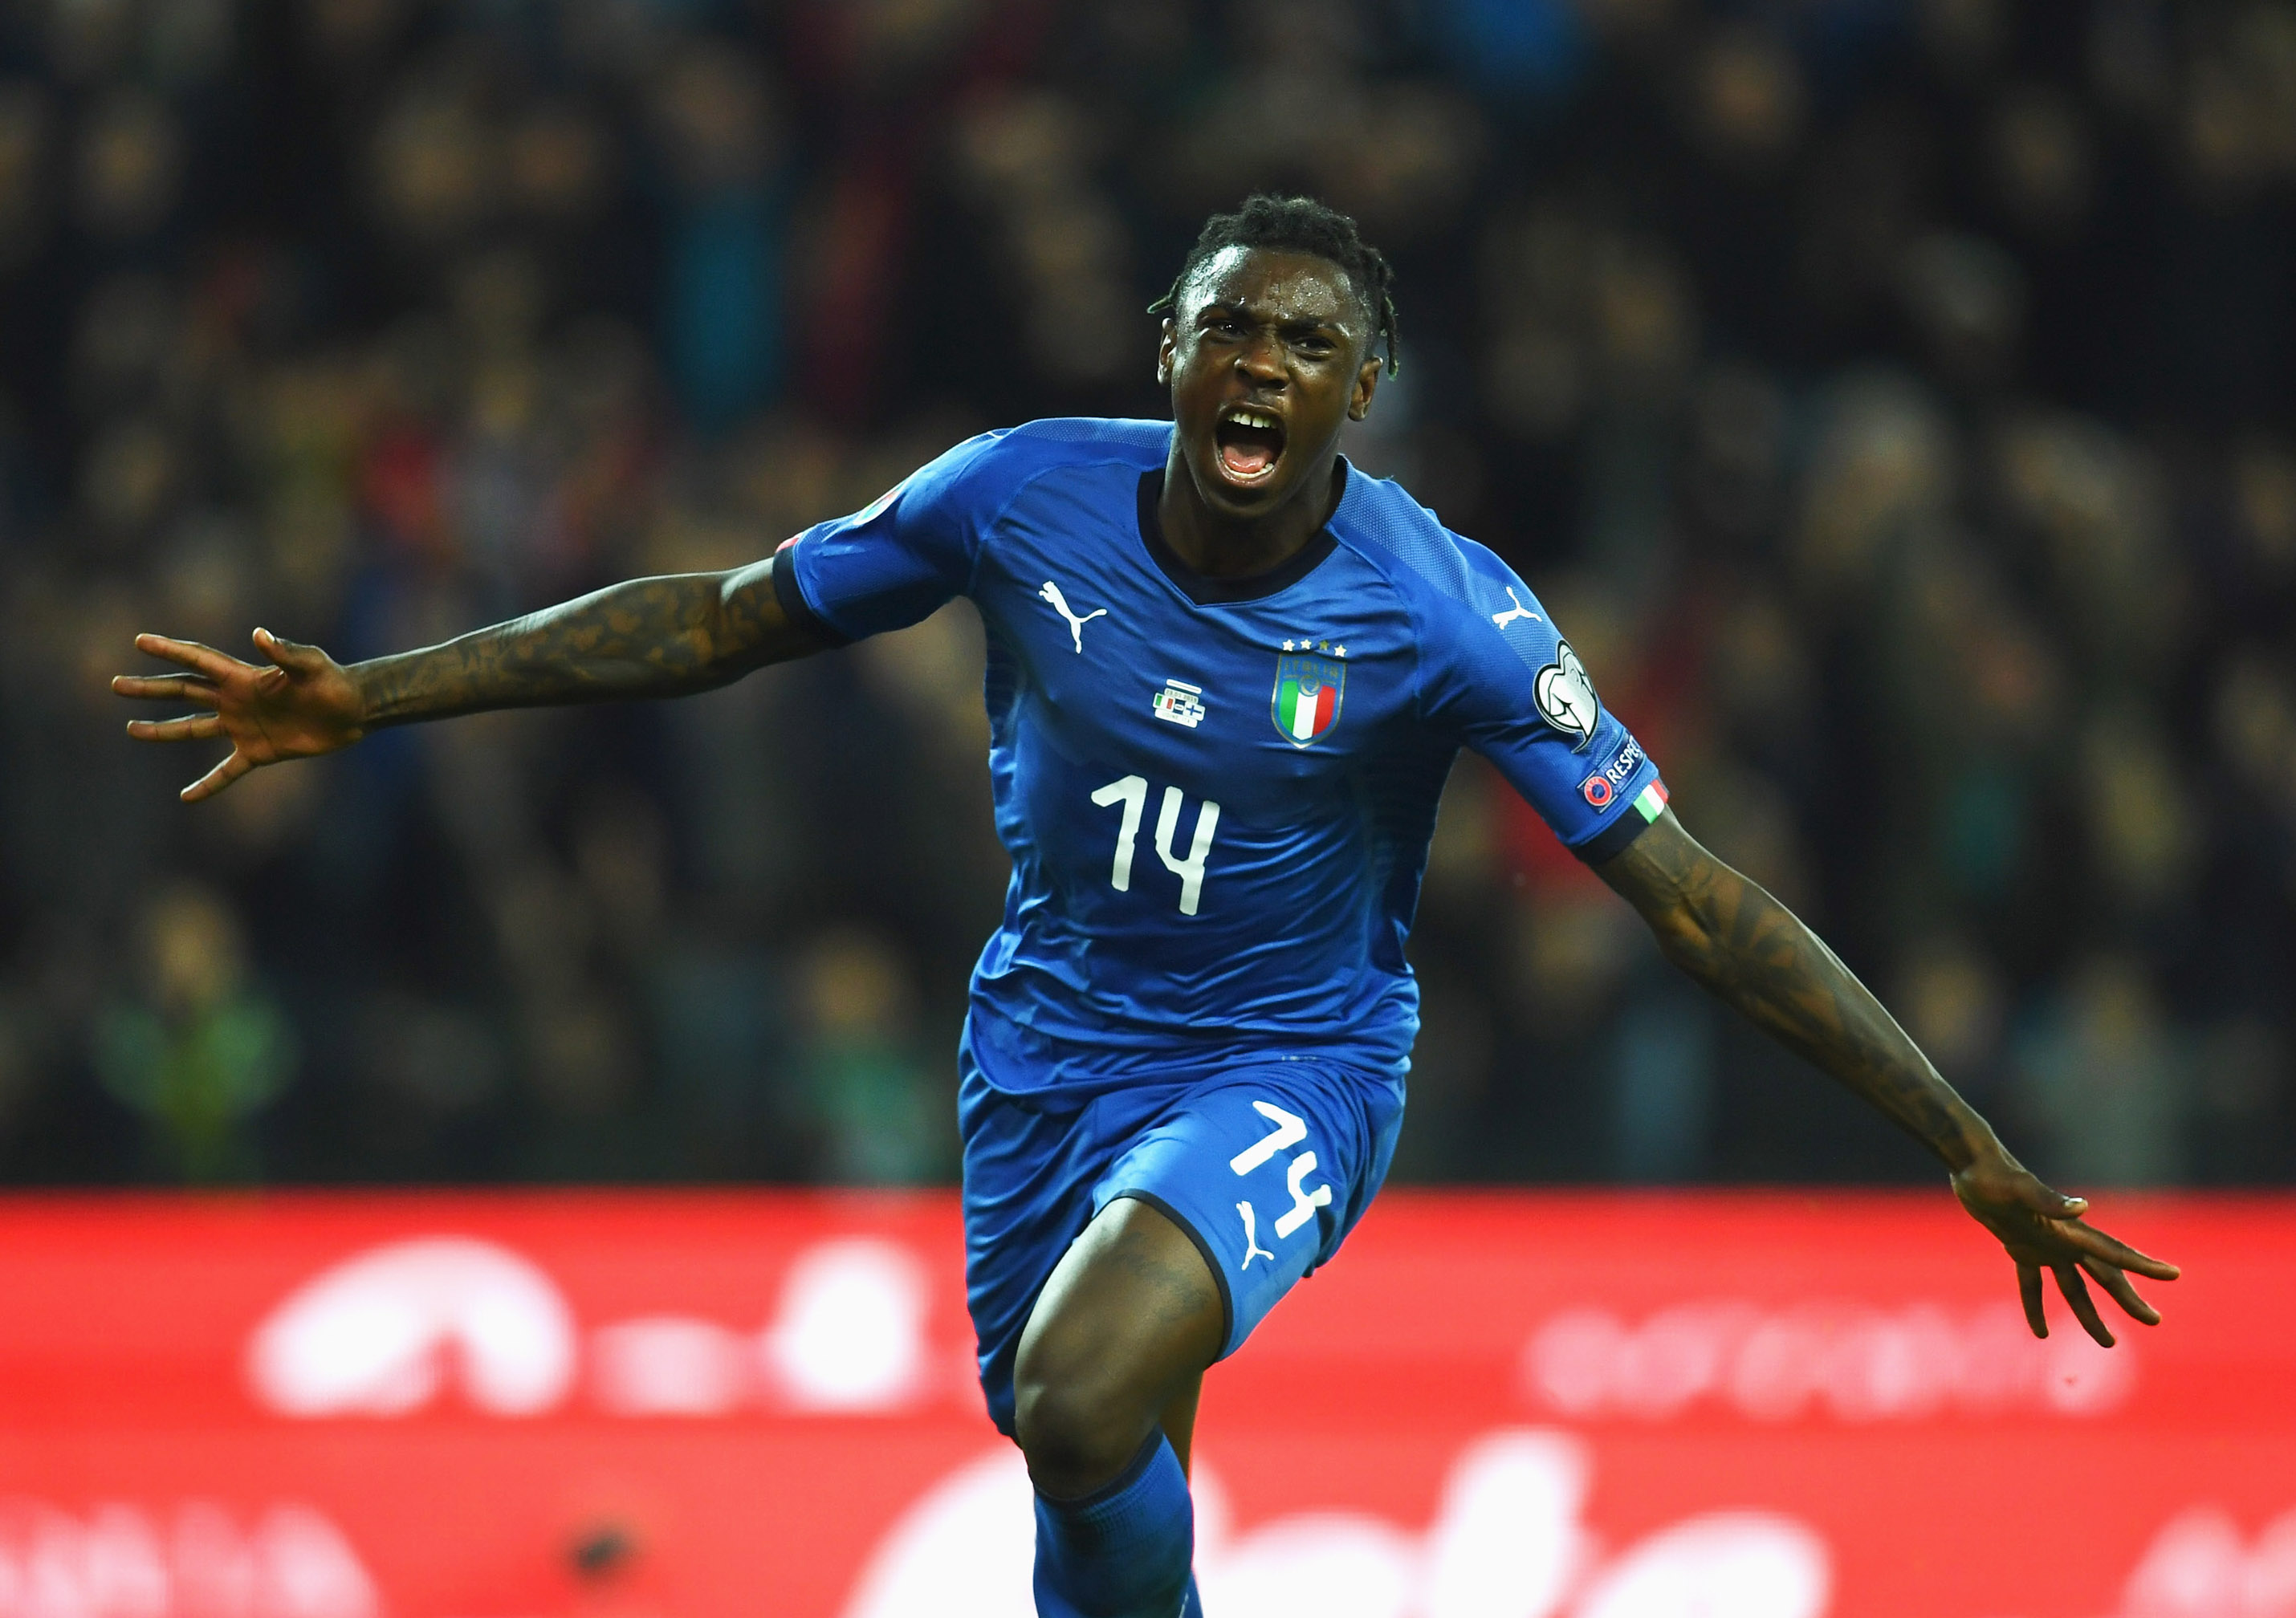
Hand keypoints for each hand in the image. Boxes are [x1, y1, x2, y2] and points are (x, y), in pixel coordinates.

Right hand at [112, 629, 364, 800]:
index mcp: (243, 677)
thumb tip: (259, 635)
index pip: (198, 662)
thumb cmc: (334, 682)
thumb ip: (284, 653)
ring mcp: (244, 726)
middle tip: (116, 685)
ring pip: (194, 729)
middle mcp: (237, 700)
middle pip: (184, 693)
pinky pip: (226, 771)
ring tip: (131, 730)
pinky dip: (208, 785)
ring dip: (164, 730)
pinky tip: (186, 797)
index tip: (140, 641)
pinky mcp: (259, 751)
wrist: (354, 712)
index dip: (170, 651)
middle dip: (151, 689)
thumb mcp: (310, 665)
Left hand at [1951, 1149, 2179, 1346]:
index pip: (2114, 1252)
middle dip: (2128, 1298)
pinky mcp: (2020, 1247)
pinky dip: (2036, 1306)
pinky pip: (2033, 1283)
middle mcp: (2063, 1238)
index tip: (2173, 1274)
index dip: (2143, 1265)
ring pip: (2073, 1287)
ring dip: (2088, 1314)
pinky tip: (2040, 1332)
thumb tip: (2082, 1207)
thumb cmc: (1992, 1174)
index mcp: (2069, 1229)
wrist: (1968, 1164)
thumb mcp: (2016, 1189)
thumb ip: (2046, 1199)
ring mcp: (2043, 1244)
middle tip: (2155, 1320)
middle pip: (2103, 1274)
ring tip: (2108, 1342)